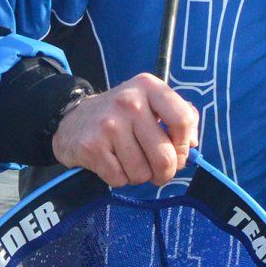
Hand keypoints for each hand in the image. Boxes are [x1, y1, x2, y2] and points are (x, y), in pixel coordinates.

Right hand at [51, 72, 198, 187]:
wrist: (72, 120)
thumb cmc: (123, 117)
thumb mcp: (152, 104)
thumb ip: (182, 117)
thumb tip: (193, 144)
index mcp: (149, 87)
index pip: (183, 120)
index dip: (185, 145)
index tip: (178, 151)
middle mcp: (129, 101)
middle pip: (165, 156)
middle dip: (165, 172)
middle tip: (157, 170)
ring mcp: (108, 124)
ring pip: (142, 173)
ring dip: (139, 176)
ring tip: (129, 161)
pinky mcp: (92, 146)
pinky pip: (120, 179)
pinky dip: (120, 179)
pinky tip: (112, 163)